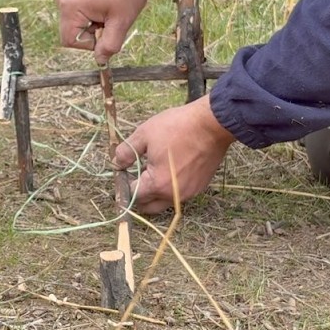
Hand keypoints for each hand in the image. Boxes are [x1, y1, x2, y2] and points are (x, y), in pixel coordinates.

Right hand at [55, 0, 169, 63]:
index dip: (91, 43)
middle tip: (111, 17)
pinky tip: (106, 1)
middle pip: (72, 32)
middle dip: (93, 31)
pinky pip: (79, 12)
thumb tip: (100, 60)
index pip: (70, 41)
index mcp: (69, 5)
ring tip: (110, 7)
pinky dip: (93, 13)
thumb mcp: (121, 21)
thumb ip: (109, 45)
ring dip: (94, 22)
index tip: (108, 30)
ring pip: (77, 22)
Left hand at [112, 96, 235, 214]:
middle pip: (148, 206)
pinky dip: (171, 187)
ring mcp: (189, 193)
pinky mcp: (200, 187)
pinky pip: (179, 194)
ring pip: (164, 201)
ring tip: (154, 169)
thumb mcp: (145, 134)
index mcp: (158, 185)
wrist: (212, 124)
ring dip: (155, 191)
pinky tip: (171, 168)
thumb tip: (117, 164)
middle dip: (138, 194)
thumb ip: (126, 152)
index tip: (124, 170)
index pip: (133, 195)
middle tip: (136, 174)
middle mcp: (174, 196)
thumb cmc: (177, 127)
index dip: (125, 183)